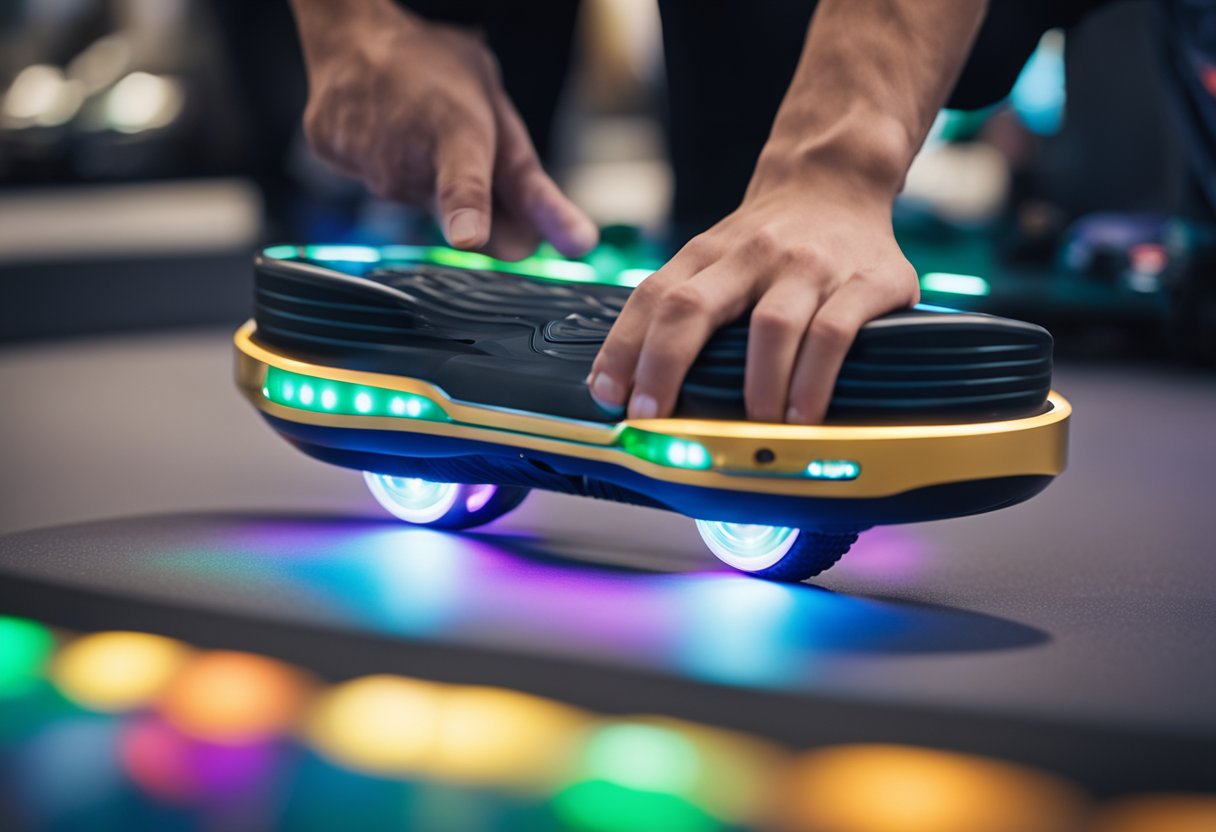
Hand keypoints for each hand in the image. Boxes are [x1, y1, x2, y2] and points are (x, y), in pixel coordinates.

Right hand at [291, 0, 596, 258]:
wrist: (356, 34)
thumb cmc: (437, 73)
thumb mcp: (500, 118)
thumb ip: (532, 189)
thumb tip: (571, 244)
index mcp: (456, 132)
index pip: (462, 182)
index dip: (466, 211)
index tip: (468, 236)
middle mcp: (406, 153)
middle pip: (446, 214)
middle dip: (464, 200)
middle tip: (455, 142)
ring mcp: (363, 159)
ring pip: (408, 199)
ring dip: (420, 178)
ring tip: (412, 125)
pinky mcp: (332, 158)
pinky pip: (370, 181)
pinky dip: (381, 165)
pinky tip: (380, 129)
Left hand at [587, 152, 918, 423]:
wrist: (837, 182)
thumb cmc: (770, 241)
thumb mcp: (717, 260)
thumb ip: (683, 310)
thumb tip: (636, 387)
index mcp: (707, 254)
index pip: (652, 299)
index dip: (624, 349)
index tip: (608, 396)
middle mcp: (752, 256)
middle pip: (692, 308)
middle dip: (665, 366)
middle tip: (655, 416)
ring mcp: (808, 267)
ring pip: (770, 326)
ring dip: (757, 385)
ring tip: (754, 427)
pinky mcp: (867, 280)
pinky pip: (834, 334)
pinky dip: (814, 379)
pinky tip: (803, 414)